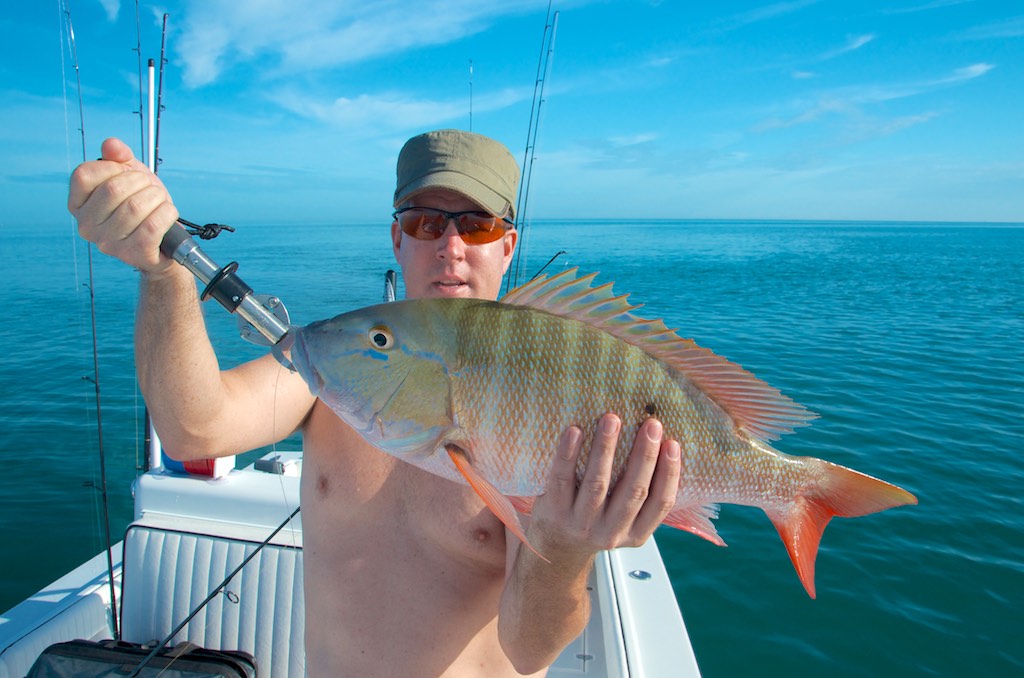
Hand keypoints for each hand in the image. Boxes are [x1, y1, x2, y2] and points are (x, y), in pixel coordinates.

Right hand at [68, 137, 178, 275]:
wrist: (164, 241)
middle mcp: (87, 226)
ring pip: (136, 206)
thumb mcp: (129, 175)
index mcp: (78, 204)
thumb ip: (118, 156)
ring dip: (157, 197)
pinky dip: (167, 213)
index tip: (127, 174)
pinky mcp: (133, 254)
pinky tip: (167, 213)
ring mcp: (108, 243)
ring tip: (160, 201)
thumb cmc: (143, 206)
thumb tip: (112, 145)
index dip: (113, 167)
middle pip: (114, 189)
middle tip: (150, 188)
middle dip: (142, 181)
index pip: (84, 174)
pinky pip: (153, 225)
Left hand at [528, 414, 681, 565]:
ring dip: (606, 448)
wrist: (556, 546)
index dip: (669, 473)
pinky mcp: (555, 511)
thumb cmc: (596, 521)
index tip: (673, 443)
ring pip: (597, 483)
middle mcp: (611, 532)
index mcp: (637, 533)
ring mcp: (581, 523)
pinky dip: (568, 454)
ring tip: (612, 419)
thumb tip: (660, 444)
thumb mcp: (626, 521)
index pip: (661, 503)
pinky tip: (575, 431)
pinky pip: (562, 479)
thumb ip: (641, 495)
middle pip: (633, 491)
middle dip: (644, 455)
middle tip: (651, 424)